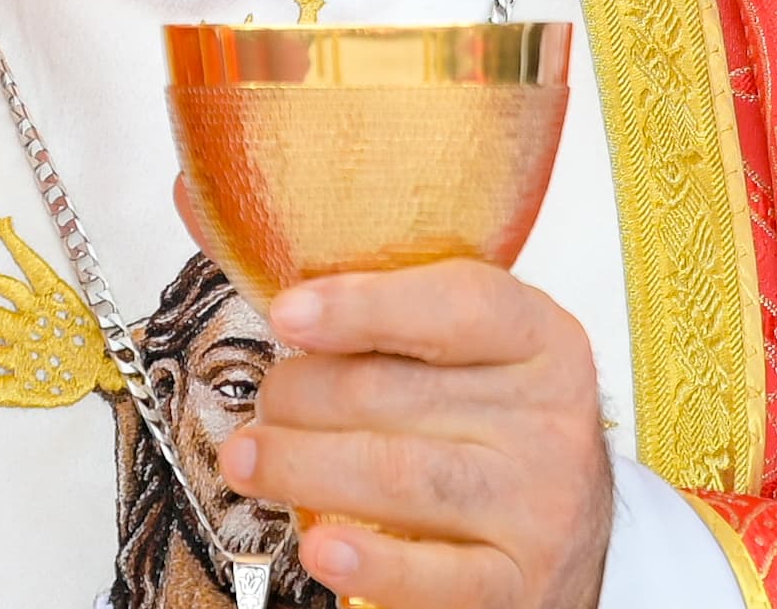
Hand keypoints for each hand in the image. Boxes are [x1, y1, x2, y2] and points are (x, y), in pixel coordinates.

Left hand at [224, 263, 610, 608]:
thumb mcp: (460, 351)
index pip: (458, 304)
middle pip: (400, 394)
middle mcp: (548, 419)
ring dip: (304, 466)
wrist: (572, 542)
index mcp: (538, 339)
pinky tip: (319, 544)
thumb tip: (204, 205)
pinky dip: (371, 561)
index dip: (364, 306)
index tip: (288, 312)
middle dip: (303, 394)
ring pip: (401, 478)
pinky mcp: (518, 586)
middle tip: (260, 404)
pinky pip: (437, 577)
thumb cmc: (491, 428)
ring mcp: (539, 507)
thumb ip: (360, 296)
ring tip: (248, 458)